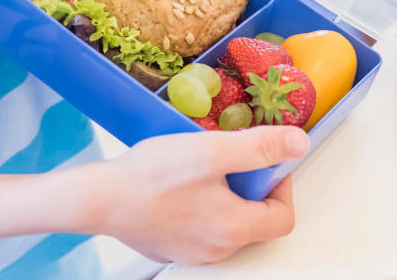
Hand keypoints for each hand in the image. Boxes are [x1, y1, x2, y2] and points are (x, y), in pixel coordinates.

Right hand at [89, 125, 308, 264]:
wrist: (98, 198)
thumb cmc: (151, 177)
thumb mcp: (212, 150)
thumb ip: (259, 147)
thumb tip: (298, 144)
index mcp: (235, 229)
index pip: (283, 217)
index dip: (282, 185)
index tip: (266, 162)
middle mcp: (217, 249)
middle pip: (254, 219)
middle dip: (249, 185)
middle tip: (228, 158)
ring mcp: (192, 252)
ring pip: (226, 221)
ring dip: (223, 193)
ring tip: (201, 166)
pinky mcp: (171, 247)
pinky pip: (199, 226)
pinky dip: (199, 204)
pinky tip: (178, 182)